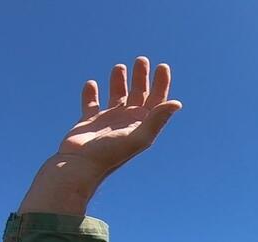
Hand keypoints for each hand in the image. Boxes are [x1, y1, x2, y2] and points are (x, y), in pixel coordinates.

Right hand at [18, 57, 181, 214]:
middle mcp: (126, 122)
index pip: (156, 101)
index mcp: (141, 125)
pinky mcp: (88, 122)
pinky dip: (91, 94)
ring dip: (119, 81)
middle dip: (141, 77)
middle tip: (142, 60)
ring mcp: (107, 121)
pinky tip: (92, 84)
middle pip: (137, 95)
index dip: (161, 84)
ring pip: (116, 96)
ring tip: (120, 66)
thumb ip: (157, 119)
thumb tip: (177, 103)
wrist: (81, 166)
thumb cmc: (111, 154)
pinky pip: (90, 104)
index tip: (162, 67)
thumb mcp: (139, 136)